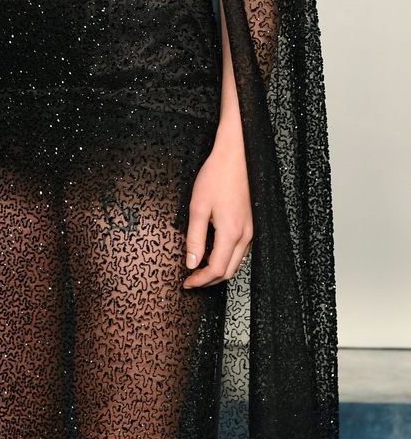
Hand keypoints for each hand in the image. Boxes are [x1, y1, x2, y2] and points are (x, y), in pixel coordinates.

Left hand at [183, 124, 251, 288]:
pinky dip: (227, 258)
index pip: (216, 269)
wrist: (236, 157)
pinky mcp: (251, 223)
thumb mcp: (198, 208)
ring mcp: (251, 229)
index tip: (187, 282)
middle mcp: (245, 235)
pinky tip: (214, 252)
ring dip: (219, 270)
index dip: (200, 280)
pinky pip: (241, 250)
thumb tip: (191, 263)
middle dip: (209, 280)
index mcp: (231, 233)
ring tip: (199, 269)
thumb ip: (195, 239)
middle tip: (192, 280)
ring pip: (237, 262)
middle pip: (229, 271)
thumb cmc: (216, 177)